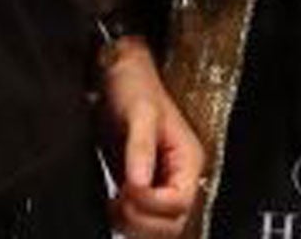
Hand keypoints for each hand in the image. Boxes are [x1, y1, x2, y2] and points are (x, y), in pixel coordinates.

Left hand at [97, 37, 202, 237]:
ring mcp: (162, 186)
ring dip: (133, 225)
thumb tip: (138, 185)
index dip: (151, 203)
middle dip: (142, 220)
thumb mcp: (140, 112)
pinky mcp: (144, 191)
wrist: (119, 76)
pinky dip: (126, 221)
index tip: (125, 189)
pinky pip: (142, 221)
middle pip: (173, 225)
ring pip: (158, 229)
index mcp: (188, 159)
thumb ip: (140, 149)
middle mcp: (180, 177)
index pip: (180, 202)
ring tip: (113, 203)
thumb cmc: (135, 86)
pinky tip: (112, 204)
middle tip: (117, 200)